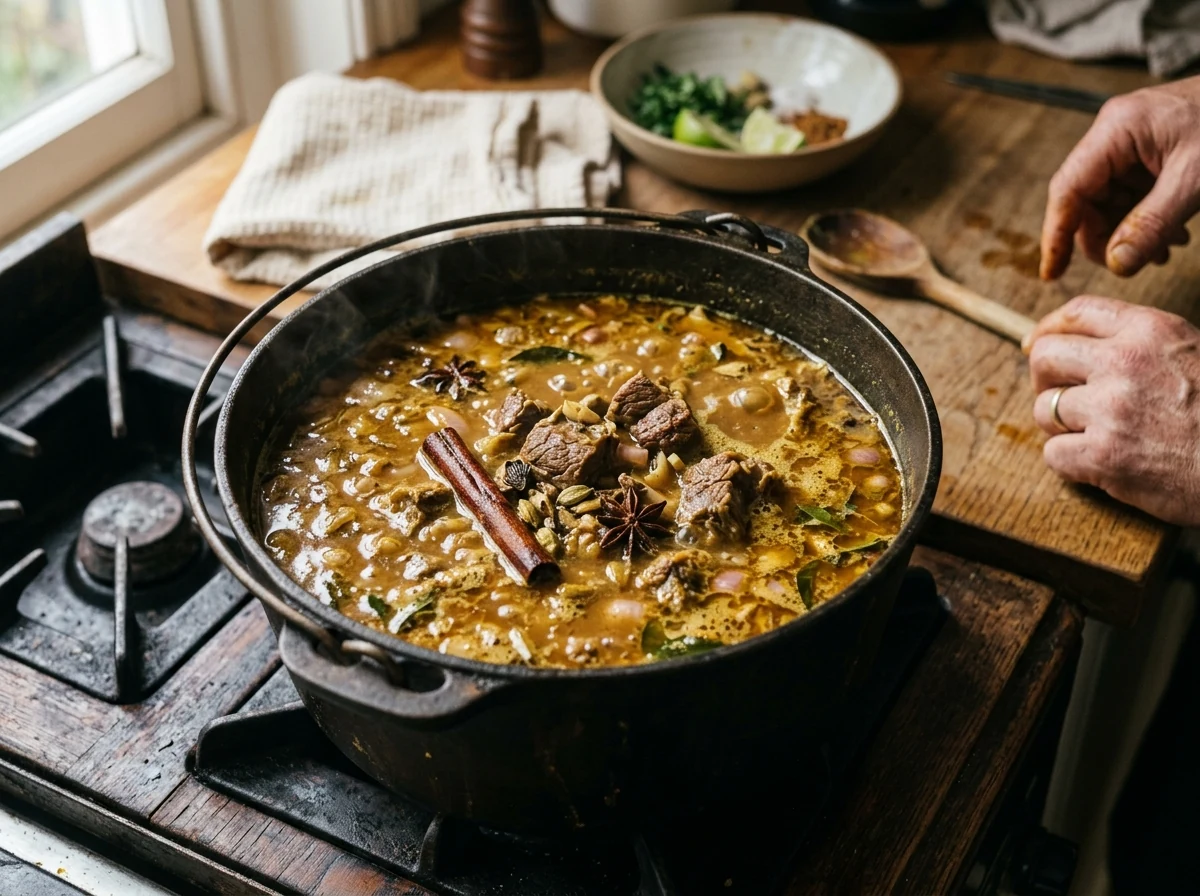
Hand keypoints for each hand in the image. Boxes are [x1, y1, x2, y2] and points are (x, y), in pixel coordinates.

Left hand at [1026, 295, 1199, 524]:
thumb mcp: (1195, 353)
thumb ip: (1145, 346)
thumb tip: (1090, 346)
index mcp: (1151, 331)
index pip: (1078, 313)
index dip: (1049, 329)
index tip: (1037, 344)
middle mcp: (1124, 363)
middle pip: (1045, 356)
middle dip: (1043, 378)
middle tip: (1057, 396)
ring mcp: (1110, 409)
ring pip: (1043, 409)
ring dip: (1059, 426)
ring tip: (1090, 435)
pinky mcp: (1102, 455)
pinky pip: (1053, 454)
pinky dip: (1069, 463)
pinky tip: (1097, 465)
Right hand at [1040, 78, 1199, 280]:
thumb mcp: (1196, 182)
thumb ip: (1152, 225)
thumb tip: (1116, 265)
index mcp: (1116, 130)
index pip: (1067, 190)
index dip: (1057, 235)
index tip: (1052, 273)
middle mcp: (1115, 132)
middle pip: (1085, 199)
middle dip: (1107, 237)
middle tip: (1135, 262)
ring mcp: (1131, 140)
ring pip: (1108, 200)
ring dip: (1130, 231)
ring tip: (1167, 247)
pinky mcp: (1149, 149)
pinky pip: (1131, 192)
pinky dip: (1145, 218)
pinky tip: (1172, 232)